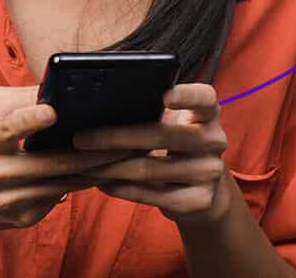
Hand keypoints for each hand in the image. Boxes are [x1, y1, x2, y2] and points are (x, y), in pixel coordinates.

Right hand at [0, 86, 128, 239]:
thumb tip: (61, 89)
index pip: (7, 128)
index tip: (54, 111)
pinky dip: (82, 182)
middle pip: (51, 162)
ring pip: (64, 182)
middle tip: (128, 137)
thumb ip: (20, 99)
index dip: (30, 120)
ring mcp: (9, 201)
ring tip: (129, 153)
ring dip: (98, 168)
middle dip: (93, 149)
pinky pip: (60, 197)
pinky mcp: (21, 218)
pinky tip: (104, 171)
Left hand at [75, 83, 231, 225]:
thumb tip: (97, 107)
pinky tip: (102, 182)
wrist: (203, 189)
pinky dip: (121, 188)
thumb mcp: (174, 123)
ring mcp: (209, 172)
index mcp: (208, 112)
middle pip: (162, 135)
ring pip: (150, 168)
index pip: (204, 97)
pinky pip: (151, 195)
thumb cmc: (176, 144)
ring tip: (82, 164)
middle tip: (81, 138)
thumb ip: (152, 111)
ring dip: (110, 167)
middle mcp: (215, 140)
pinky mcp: (198, 200)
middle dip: (115, 137)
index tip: (165, 95)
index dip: (186, 95)